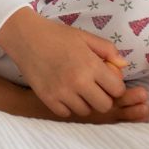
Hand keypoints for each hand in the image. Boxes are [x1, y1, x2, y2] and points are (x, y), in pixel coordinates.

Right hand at [0, 7, 127, 117]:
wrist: (25, 37)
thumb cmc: (57, 35)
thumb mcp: (85, 37)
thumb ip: (108, 50)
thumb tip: (123, 66)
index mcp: (91, 65)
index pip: (118, 90)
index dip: (115, 86)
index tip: (107, 81)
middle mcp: (78, 81)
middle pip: (104, 105)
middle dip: (103, 97)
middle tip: (94, 87)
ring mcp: (62, 92)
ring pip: (85, 111)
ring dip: (85, 103)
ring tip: (77, 89)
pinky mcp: (47, 98)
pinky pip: (66, 113)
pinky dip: (67, 106)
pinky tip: (64, 93)